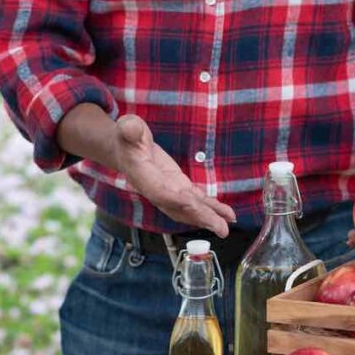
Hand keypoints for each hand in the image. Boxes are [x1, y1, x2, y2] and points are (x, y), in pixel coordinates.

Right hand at [115, 115, 235, 236]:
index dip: (175, 199)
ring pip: (189, 209)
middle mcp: (157, 190)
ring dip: (208, 218)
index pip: (159, 192)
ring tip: (226, 225)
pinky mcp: (179, 188)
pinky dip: (212, 208)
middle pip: (179, 207)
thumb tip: (130, 127)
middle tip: (220, 228)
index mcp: (143, 176)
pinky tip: (226, 214)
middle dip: (200, 217)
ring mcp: (170, 191)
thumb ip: (129, 129)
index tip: (192, 203)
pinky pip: (196, 201)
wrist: (127, 150)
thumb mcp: (128, 127)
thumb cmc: (128, 138)